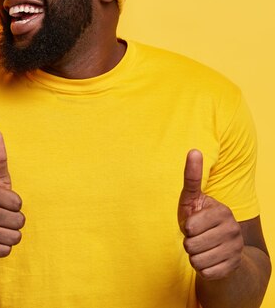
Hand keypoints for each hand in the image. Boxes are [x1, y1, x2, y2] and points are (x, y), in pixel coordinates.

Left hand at [177, 149, 243, 279]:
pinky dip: (201, 269)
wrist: (222, 250)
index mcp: (223, 212)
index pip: (190, 226)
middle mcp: (233, 230)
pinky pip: (204, 272)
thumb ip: (192, 177)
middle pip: (191, 244)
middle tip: (197, 238)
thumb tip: (194, 150)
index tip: (194, 223)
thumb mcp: (192, 199)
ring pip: (196, 260)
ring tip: (202, 248)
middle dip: (188, 242)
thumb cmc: (199, 220)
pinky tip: (209, 260)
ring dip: (194, 256)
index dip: (186, 227)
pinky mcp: (232, 267)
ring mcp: (235, 250)